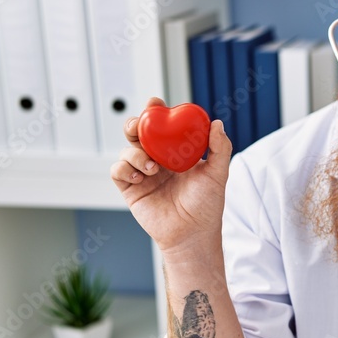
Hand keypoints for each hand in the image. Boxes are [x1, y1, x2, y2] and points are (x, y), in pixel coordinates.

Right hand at [110, 97, 231, 256]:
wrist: (193, 234)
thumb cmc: (207, 206)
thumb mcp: (218, 174)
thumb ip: (219, 148)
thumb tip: (217, 123)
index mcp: (176, 152)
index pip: (163, 126)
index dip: (156, 112)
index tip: (155, 103)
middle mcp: (157, 160)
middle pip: (138, 133)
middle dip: (135, 123)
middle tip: (140, 124)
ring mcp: (142, 174)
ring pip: (127, 149)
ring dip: (135, 152)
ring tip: (153, 167)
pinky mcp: (130, 189)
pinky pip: (118, 170)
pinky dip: (125, 168)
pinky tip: (142, 177)